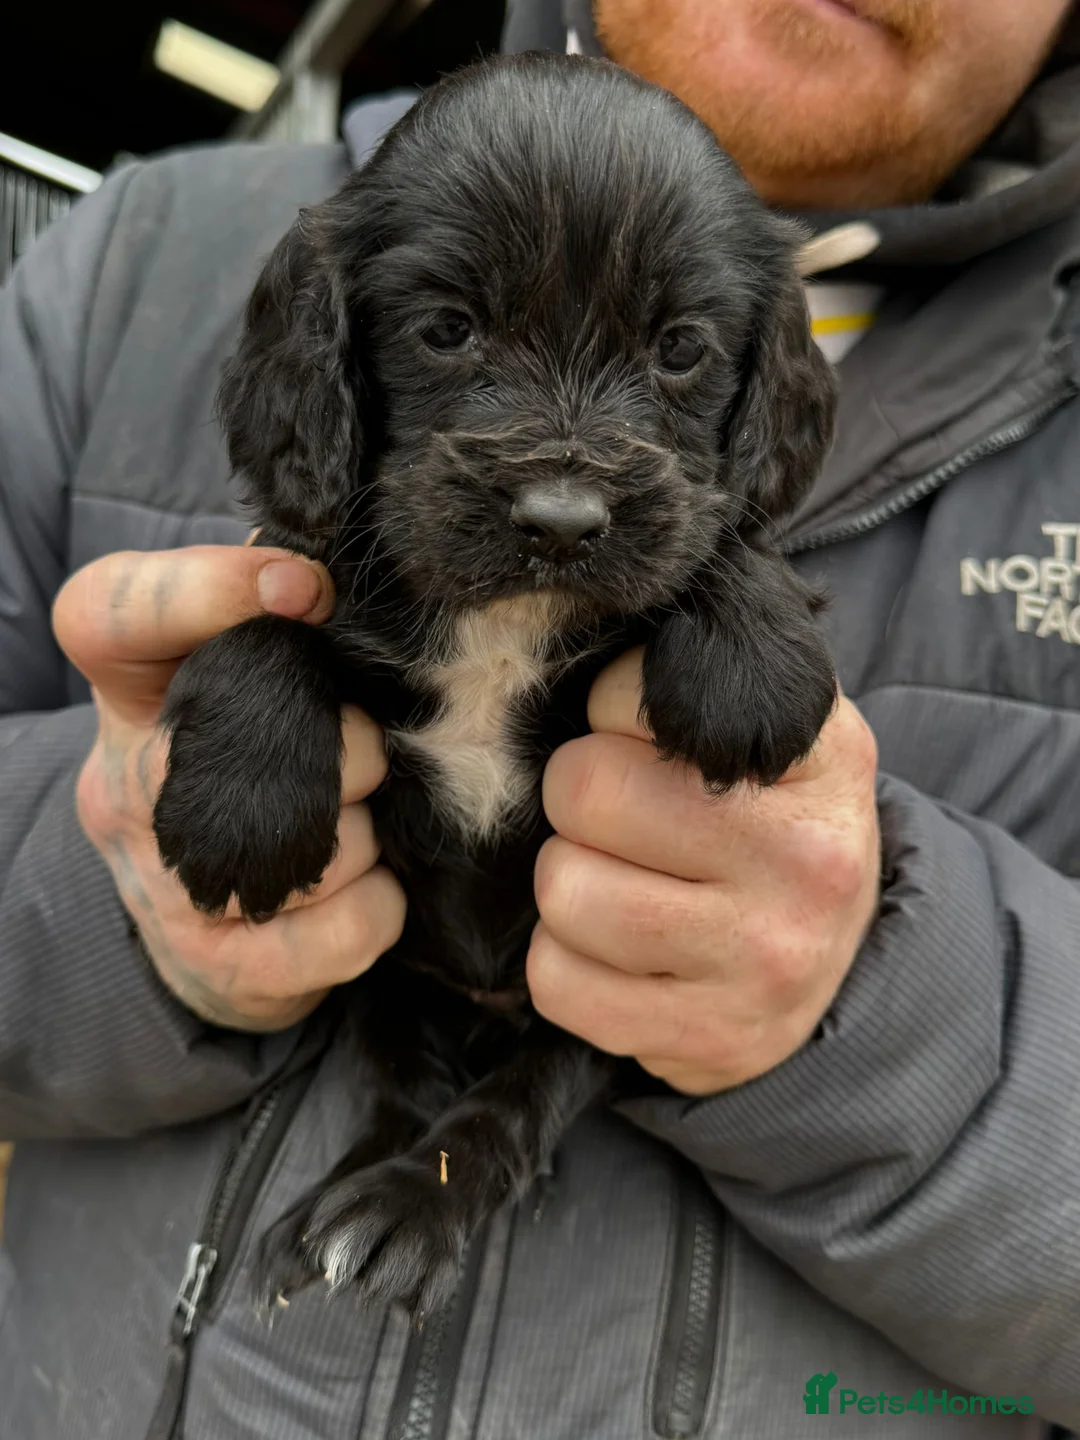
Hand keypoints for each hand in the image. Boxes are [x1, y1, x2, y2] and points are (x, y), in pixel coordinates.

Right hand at [53, 546, 405, 1031]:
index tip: (305, 588)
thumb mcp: (245, 683)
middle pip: (243, 742)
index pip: (111, 613)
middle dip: (345, 751)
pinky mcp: (217, 966)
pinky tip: (365, 890)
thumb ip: (279, 627)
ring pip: (315, 847)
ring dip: (366, 837)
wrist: (212, 924)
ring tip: (351, 830)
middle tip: (362, 759)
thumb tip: (344, 574)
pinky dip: (380, 904)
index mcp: (131, 691)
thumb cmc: (249, 768)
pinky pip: (344, 926)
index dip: (205, 589)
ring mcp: (163, 886)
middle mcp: (124, 786)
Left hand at [529, 649, 879, 1093]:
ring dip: (567, 882)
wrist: (833, 959)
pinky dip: (562, 961)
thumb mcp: (773, 726)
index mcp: (823, 756)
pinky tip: (613, 949)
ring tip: (617, 881)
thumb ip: (697, 676)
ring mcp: (763, 961)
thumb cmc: (773, 820)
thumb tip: (580, 660)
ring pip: (564, 891)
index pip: (633, 698)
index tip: (641, 745)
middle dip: (576, 800)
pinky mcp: (709, 1039)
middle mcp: (807, 860)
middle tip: (614, 819)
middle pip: (584, 791)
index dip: (608, 717)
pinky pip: (557, 982)